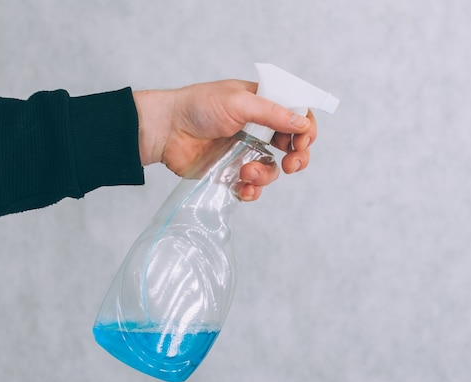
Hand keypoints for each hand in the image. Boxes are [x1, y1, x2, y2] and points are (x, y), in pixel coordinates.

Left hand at [133, 80, 316, 200]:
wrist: (165, 130)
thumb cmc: (198, 106)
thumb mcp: (239, 102)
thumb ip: (273, 114)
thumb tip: (303, 124)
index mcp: (262, 106)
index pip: (296, 117)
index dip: (305, 130)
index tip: (302, 142)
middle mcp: (258, 129)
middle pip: (292, 147)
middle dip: (298, 157)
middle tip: (293, 164)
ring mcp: (245, 152)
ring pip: (272, 170)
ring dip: (265, 174)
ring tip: (246, 171)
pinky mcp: (231, 172)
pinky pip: (251, 187)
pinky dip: (251, 191)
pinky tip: (242, 188)